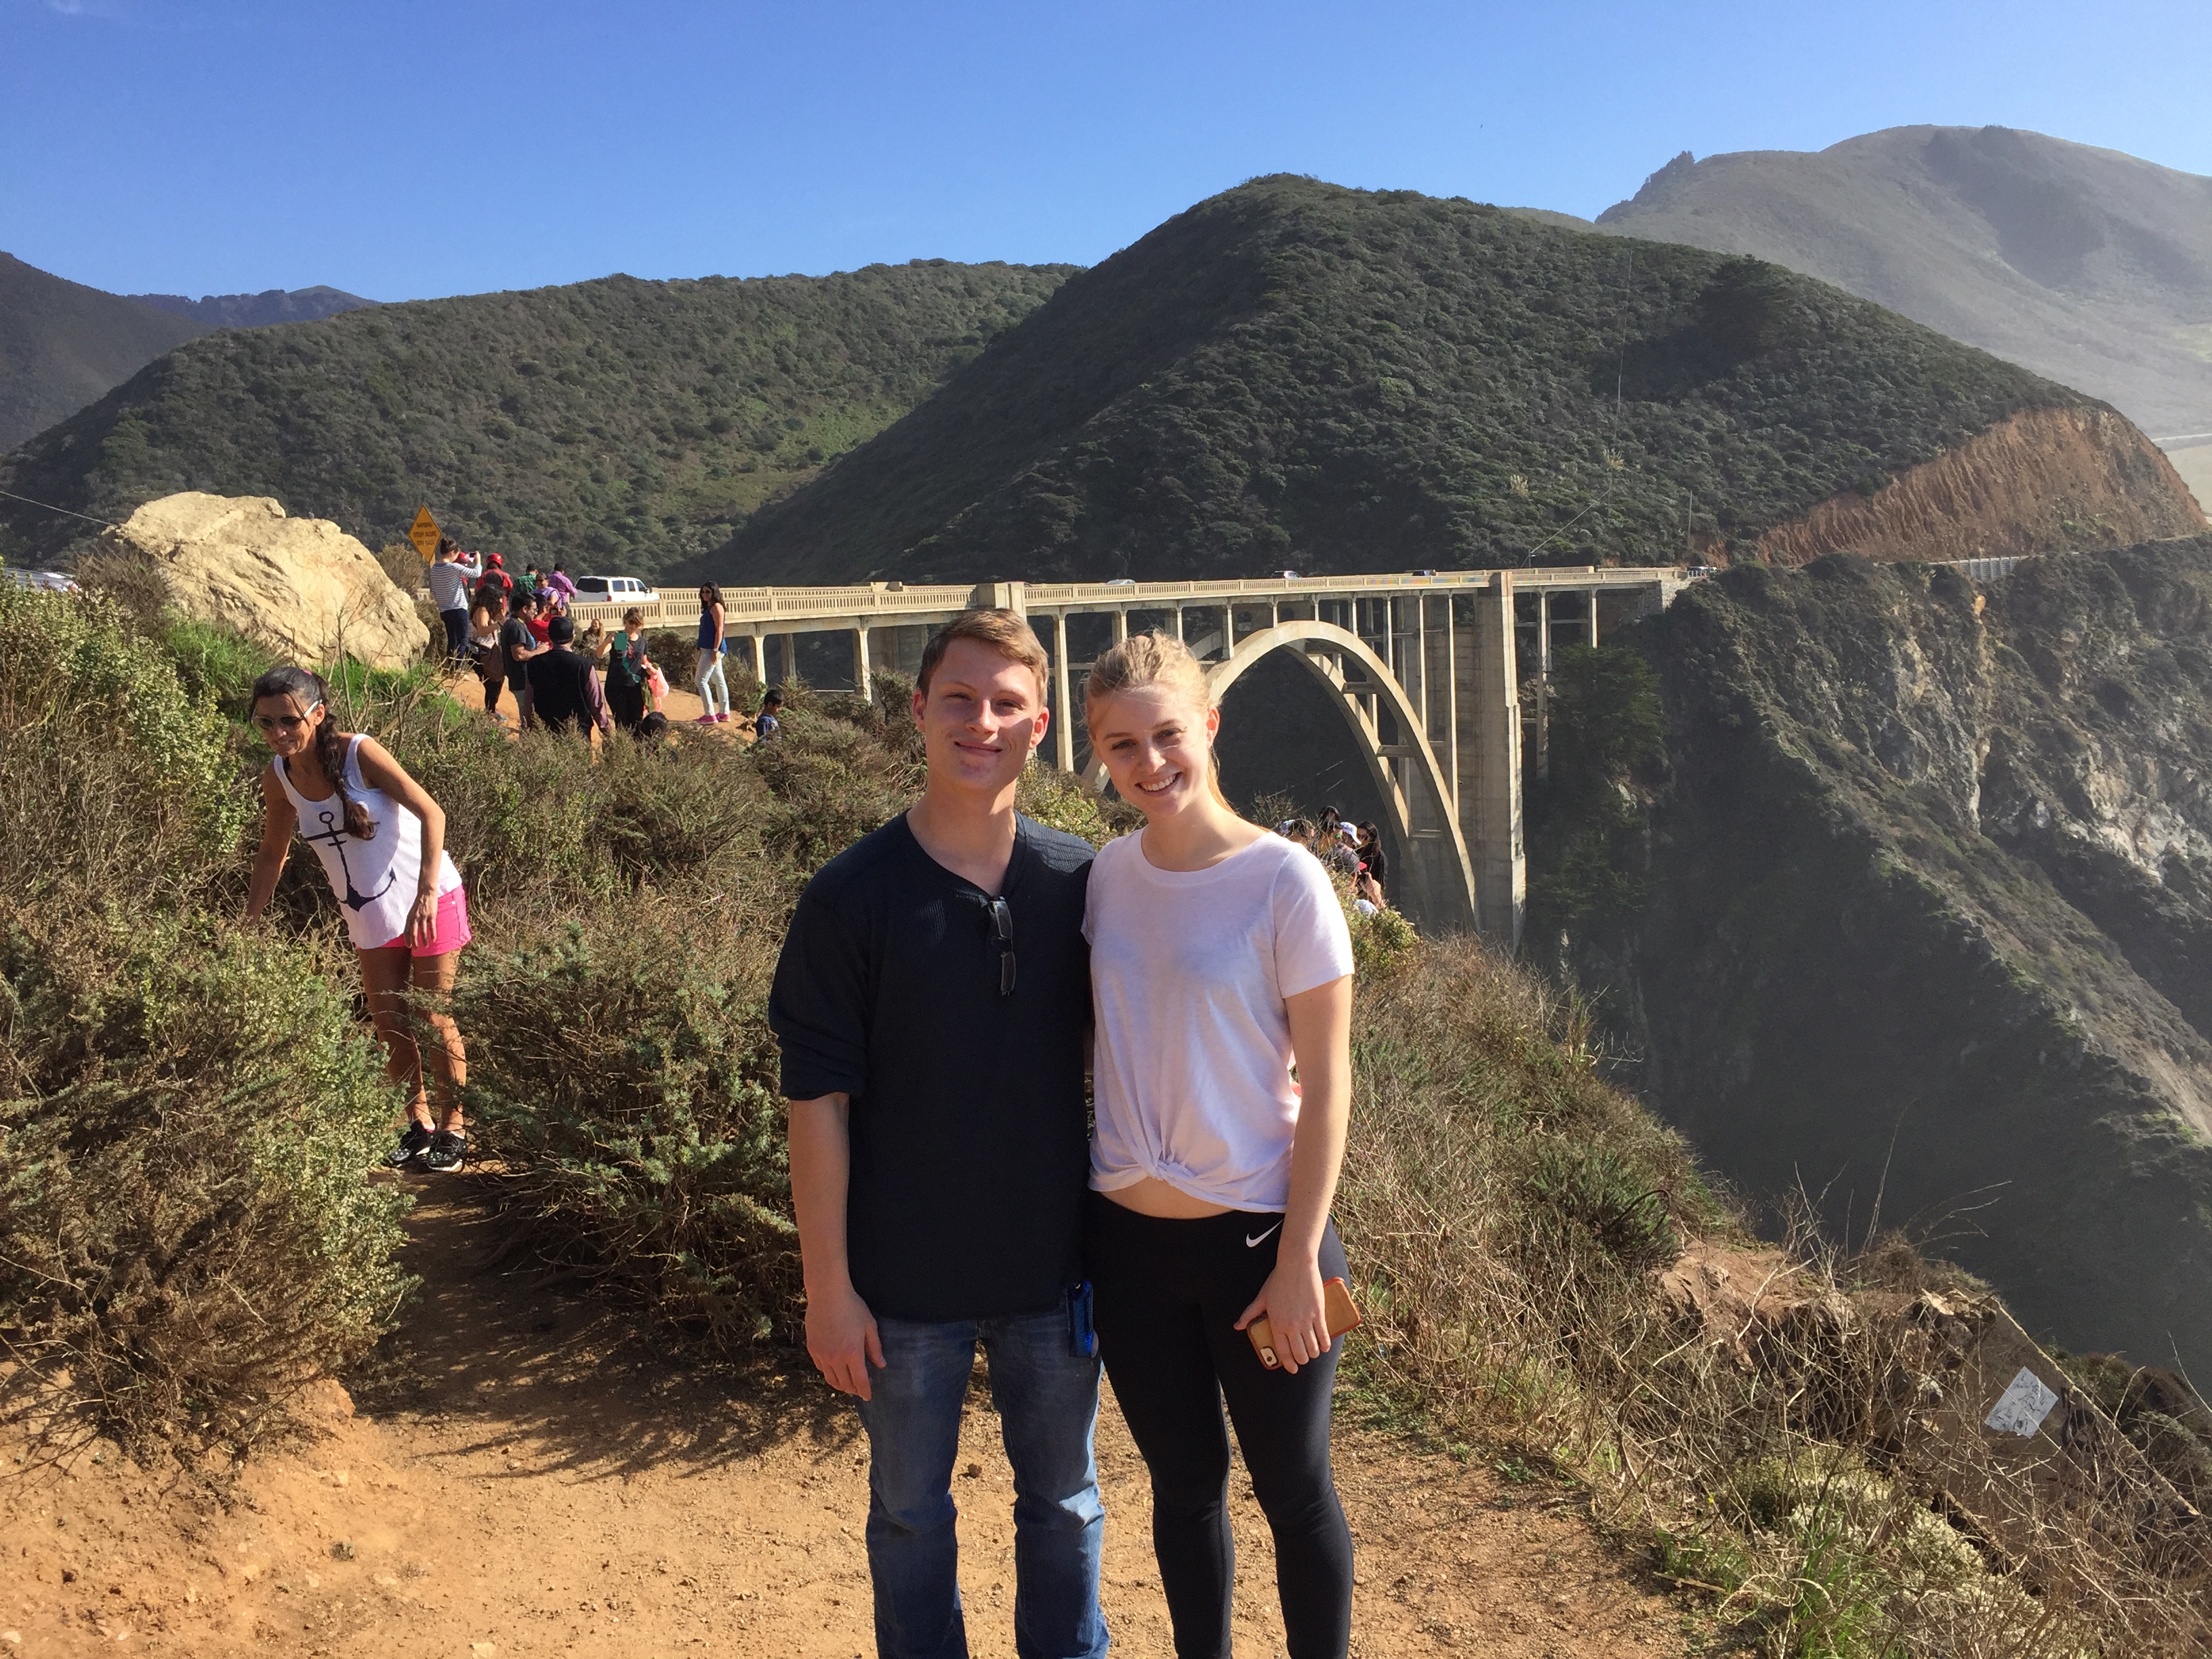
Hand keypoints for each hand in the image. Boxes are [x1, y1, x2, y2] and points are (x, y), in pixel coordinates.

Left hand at [407, 890, 439, 947]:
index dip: (407, 939)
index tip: (409, 946)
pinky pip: (431, 927)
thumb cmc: (420, 902)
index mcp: (410, 917)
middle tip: (416, 949)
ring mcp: (423, 916)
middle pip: (413, 933)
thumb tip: (413, 929)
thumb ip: (413, 919)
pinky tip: (433, 939)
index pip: (406, 931)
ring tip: (426, 946)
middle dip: (414, 942)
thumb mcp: (413, 911)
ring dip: (424, 940)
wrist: (426, 892)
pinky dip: (432, 934)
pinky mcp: (431, 915)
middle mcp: (415, 918)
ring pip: (422, 931)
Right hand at [806, 1278, 884, 1398]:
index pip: (860, 1380)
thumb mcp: (869, 1325)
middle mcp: (836, 1357)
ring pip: (831, 1378)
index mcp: (852, 1353)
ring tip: (847, 1385)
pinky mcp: (812, 1348)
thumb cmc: (852, 1306)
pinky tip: (834, 1370)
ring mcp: (822, 1354)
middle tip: (859, 1390)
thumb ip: (875, 1347)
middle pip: (844, 1383)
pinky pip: (821, 1368)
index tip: (868, 1397)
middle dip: (853, 1389)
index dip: (865, 1391)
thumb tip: (881, 1365)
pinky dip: (829, 1373)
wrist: (827, 1293)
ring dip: (840, 1385)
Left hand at [1236, 1255, 1329, 1374]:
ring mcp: (1306, 1320)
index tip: (1292, 1369)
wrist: (1296, 1265)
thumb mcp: (1262, 1298)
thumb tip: (1237, 1326)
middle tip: (1303, 1359)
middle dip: (1302, 1360)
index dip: (1289, 1364)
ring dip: (1314, 1353)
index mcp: (1276, 1324)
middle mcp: (1291, 1325)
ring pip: (1313, 1347)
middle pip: (1300, 1353)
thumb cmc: (1277, 1280)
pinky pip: (1324, 1335)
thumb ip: (1250, 1313)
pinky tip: (1324, 1347)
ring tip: (1313, 1352)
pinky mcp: (1318, 1314)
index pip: (1283, 1352)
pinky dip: (1325, 1344)